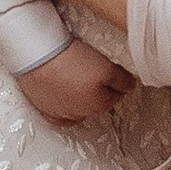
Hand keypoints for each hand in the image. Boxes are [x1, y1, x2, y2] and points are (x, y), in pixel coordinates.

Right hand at [15, 43, 134, 123]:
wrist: (39, 55)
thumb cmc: (71, 61)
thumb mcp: (107, 67)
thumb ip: (123, 80)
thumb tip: (131, 86)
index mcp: (99, 105)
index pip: (117, 96)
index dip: (118, 82)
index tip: (115, 73)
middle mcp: (80, 113)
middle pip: (96, 102)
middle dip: (99, 91)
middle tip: (95, 74)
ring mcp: (59, 111)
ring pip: (76, 108)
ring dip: (79, 97)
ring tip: (78, 81)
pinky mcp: (42, 106)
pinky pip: (55, 113)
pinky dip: (61, 107)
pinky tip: (62, 98)